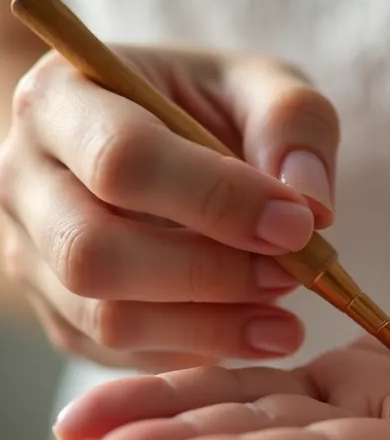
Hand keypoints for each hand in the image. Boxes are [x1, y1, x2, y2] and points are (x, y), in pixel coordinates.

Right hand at [0, 48, 338, 369]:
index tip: (299, 225)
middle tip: (293, 274)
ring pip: (107, 318)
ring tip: (284, 317)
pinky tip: (252, 330)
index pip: (125, 161)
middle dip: (211, 274)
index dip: (219, 201)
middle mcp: (27, 179)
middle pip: (95, 253)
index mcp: (65, 97)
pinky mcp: (60, 312)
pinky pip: (124, 353)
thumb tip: (312, 208)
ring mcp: (32, 254)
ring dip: (211, 326)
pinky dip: (198, 350)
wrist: (147, 143)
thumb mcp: (256, 86)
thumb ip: (291, 124)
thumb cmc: (202, 108)